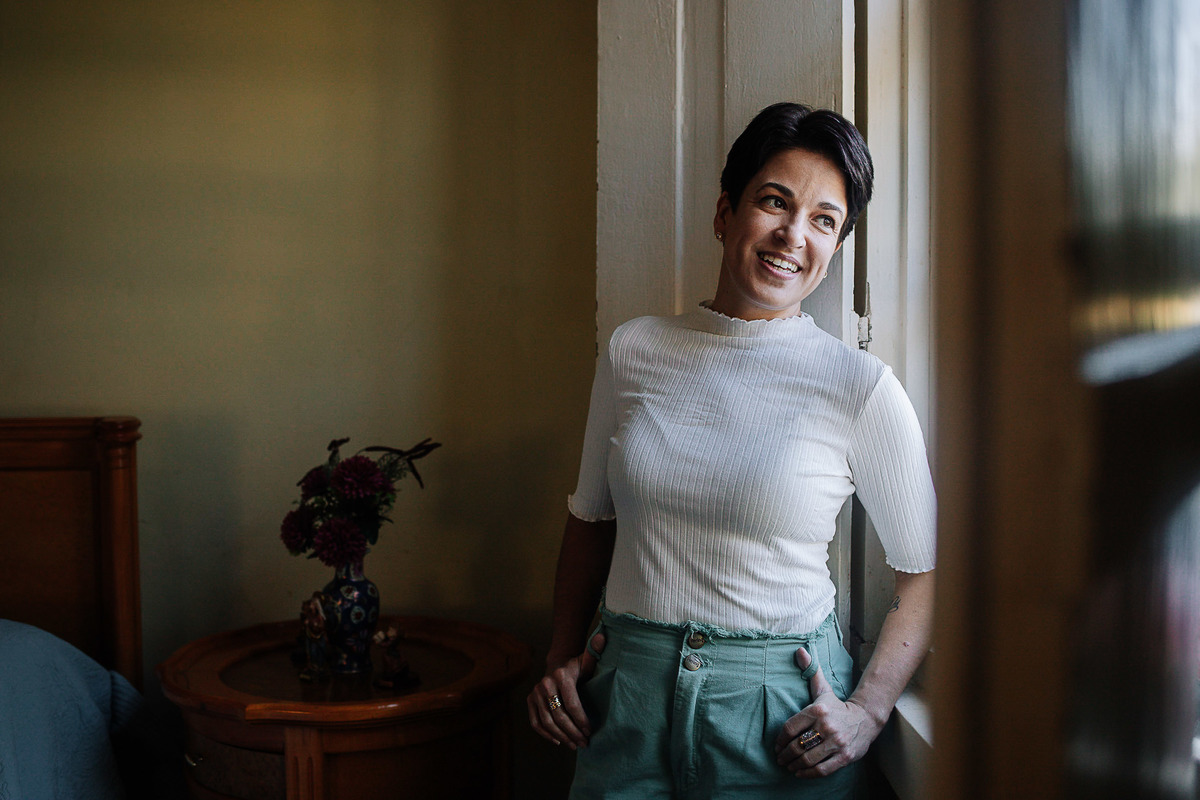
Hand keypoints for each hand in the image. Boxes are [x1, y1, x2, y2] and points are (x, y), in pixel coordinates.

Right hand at [527, 631, 606, 749]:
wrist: (557, 664)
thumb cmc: (577, 666)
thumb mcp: (587, 660)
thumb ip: (595, 651)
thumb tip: (604, 637)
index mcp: (561, 676)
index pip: (571, 704)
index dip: (581, 720)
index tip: (590, 731)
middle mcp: (545, 684)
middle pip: (559, 716)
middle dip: (573, 732)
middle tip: (584, 743)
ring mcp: (535, 693)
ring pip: (547, 722)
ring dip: (562, 737)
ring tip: (574, 745)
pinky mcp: (529, 700)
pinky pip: (535, 722)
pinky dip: (546, 734)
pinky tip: (558, 742)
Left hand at [774, 646, 883, 776]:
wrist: (866, 718)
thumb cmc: (837, 705)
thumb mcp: (822, 689)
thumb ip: (810, 671)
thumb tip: (799, 650)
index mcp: (818, 710)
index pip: (790, 728)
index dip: (780, 739)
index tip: (776, 745)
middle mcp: (827, 727)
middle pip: (798, 745)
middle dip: (785, 755)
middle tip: (779, 759)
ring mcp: (837, 743)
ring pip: (808, 758)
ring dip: (794, 765)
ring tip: (788, 766)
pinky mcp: (845, 756)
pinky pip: (822, 769)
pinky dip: (808, 773)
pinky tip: (800, 772)